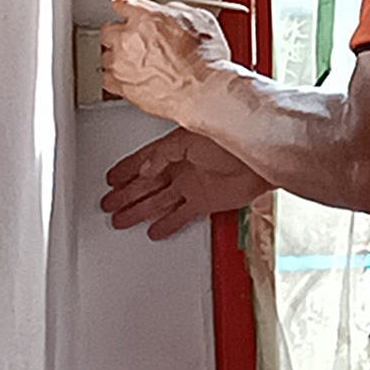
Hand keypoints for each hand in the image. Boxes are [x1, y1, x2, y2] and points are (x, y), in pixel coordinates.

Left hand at [100, 0, 232, 124]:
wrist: (203, 90)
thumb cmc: (206, 59)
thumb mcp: (201, 20)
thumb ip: (176, 12)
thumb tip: (170, 13)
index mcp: (146, 17)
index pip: (122, 2)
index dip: (127, 4)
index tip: (127, 6)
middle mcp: (128, 38)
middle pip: (109, 29)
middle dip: (121, 32)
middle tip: (136, 38)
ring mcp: (121, 63)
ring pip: (106, 55)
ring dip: (118, 56)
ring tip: (137, 61)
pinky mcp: (121, 86)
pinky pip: (107, 78)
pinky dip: (116, 77)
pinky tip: (130, 77)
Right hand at [101, 127, 270, 239]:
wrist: (261, 157)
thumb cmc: (234, 138)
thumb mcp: (189, 139)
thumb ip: (163, 154)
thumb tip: (144, 170)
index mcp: (176, 147)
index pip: (143, 161)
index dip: (126, 170)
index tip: (111, 179)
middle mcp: (182, 167)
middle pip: (146, 185)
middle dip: (126, 195)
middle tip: (108, 204)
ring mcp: (193, 186)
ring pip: (158, 203)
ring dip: (138, 211)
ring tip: (121, 220)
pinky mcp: (205, 202)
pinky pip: (180, 216)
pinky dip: (167, 224)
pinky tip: (154, 230)